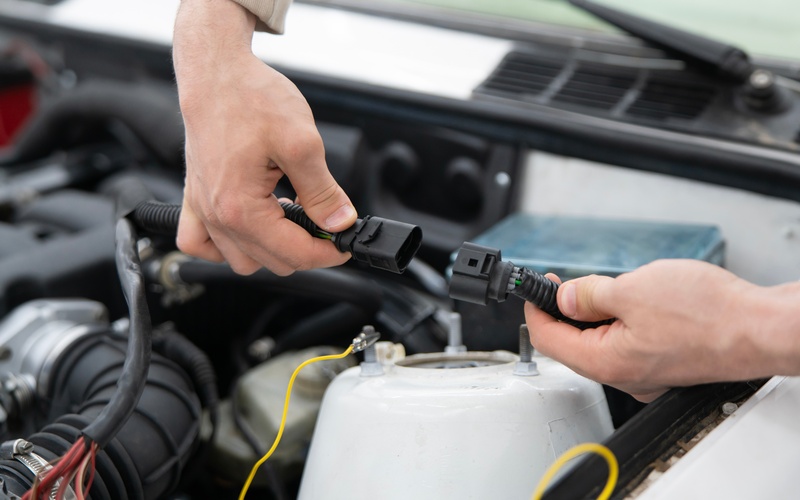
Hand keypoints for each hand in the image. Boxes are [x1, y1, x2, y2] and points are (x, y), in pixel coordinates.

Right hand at [173, 0, 356, 275]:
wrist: (216, 73)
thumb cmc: (250, 98)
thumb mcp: (303, 143)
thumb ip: (323, 191)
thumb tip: (340, 222)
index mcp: (241, 207)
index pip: (295, 254)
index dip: (329, 252)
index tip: (345, 242)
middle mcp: (217, 215)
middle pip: (272, 262)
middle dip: (305, 248)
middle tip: (325, 221)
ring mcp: (202, 209)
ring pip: (241, 261)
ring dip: (271, 250)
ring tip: (290, 218)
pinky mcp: (194, 199)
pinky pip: (200, 245)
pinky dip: (225, 247)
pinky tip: (248, 229)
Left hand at [524, 259, 799, 401]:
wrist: (761, 328)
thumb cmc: (709, 314)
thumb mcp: (633, 291)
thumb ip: (589, 295)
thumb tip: (565, 298)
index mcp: (608, 362)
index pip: (551, 341)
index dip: (537, 311)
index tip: (534, 290)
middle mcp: (625, 375)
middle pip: (574, 344)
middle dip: (565, 311)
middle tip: (564, 283)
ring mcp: (646, 372)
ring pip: (602, 342)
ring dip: (595, 314)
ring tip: (608, 286)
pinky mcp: (665, 363)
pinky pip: (627, 342)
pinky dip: (620, 321)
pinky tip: (633, 301)